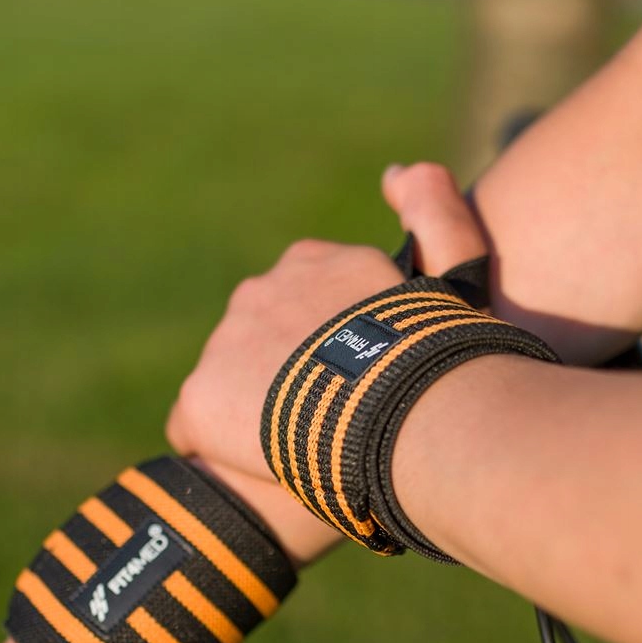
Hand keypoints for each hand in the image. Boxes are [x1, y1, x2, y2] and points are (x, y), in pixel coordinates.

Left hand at [165, 163, 490, 491]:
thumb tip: (394, 173)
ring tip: (294, 447)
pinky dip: (216, 446)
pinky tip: (254, 469)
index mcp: (310, 263)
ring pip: (227, 381)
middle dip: (281, 372)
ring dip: (252, 409)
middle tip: (326, 416)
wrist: (399, 413)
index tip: (353, 374)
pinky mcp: (202, 397)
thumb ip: (433, 212)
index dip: (324, 342)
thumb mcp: (448, 270)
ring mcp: (225, 344)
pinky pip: (193, 426)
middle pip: (258, 339)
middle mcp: (258, 292)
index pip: (301, 300)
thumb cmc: (434, 354)